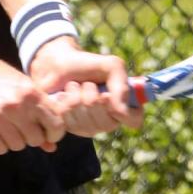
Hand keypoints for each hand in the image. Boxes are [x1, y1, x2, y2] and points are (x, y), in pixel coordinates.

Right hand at [0, 49, 64, 154]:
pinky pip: (0, 149)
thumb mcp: (21, 86)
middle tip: (23, 126)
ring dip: (15, 139)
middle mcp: (16, 105)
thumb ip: (39, 112)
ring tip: (7, 125)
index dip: (54, 133)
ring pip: (18, 145)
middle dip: (32, 136)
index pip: (55, 123)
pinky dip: (0, 143)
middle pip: (36, 139)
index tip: (48, 134)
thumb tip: (51, 146)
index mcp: (30, 92)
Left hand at [28, 37, 143, 135]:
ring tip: (75, 87)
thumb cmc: (88, 65)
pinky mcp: (69, 129)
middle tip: (87, 84)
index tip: (106, 94)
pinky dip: (64, 100)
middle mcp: (108, 122)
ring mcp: (89, 129)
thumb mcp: (111, 66)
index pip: (133, 120)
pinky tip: (64, 95)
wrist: (59, 64)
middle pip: (105, 122)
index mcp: (124, 108)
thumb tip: (119, 112)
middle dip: (92, 96)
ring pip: (84, 119)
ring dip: (76, 95)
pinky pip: (67, 119)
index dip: (120, 109)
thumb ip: (121, 86)